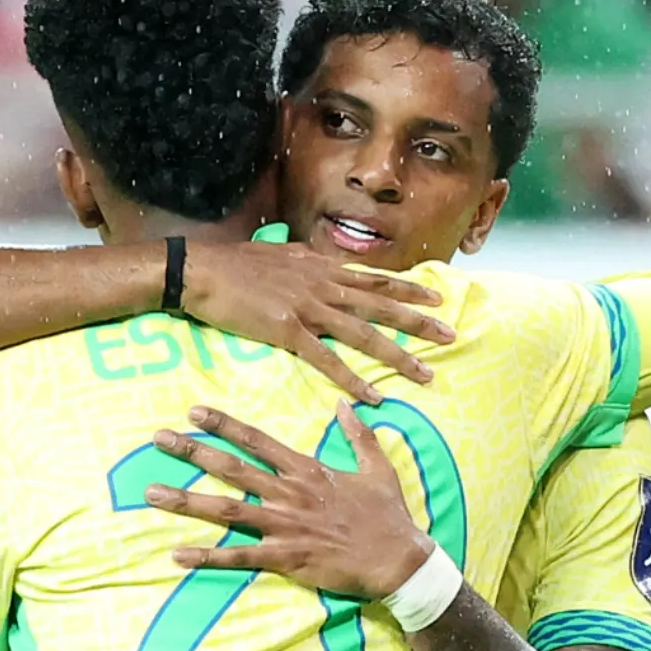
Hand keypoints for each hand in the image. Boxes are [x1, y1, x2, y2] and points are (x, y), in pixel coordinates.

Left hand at [144, 403, 434, 598]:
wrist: (399, 560)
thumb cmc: (388, 516)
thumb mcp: (378, 468)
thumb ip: (359, 435)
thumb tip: (345, 405)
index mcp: (307, 471)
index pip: (257, 440)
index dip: (224, 425)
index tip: (194, 411)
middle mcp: (289, 494)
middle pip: (232, 468)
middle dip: (193, 451)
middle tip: (158, 439)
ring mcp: (284, 526)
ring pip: (226, 511)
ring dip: (187, 501)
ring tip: (151, 492)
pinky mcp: (285, 558)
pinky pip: (239, 557)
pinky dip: (208, 557)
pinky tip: (178, 554)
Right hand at [181, 240, 454, 403]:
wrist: (200, 271)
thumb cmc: (234, 265)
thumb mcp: (279, 254)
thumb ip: (305, 260)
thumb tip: (318, 257)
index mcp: (322, 268)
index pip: (375, 279)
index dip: (408, 288)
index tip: (437, 296)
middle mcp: (323, 285)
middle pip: (381, 305)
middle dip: (419, 321)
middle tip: (450, 334)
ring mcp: (308, 308)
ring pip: (364, 334)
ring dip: (397, 355)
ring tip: (425, 373)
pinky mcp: (288, 331)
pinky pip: (328, 360)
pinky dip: (353, 379)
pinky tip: (373, 396)